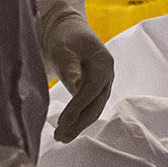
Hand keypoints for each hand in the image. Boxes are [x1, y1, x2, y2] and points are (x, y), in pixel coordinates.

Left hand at [38, 0, 115, 142]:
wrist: (68, 29)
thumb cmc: (65, 36)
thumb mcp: (64, 46)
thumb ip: (69, 65)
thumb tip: (76, 85)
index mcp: (103, 63)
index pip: (92, 89)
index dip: (79, 106)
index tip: (63, 121)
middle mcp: (107, 76)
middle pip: (96, 104)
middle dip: (79, 122)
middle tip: (61, 136)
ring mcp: (102, 85)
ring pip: (94, 110)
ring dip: (78, 125)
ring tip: (61, 137)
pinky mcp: (93, 91)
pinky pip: (88, 108)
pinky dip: (77, 120)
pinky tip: (65, 130)